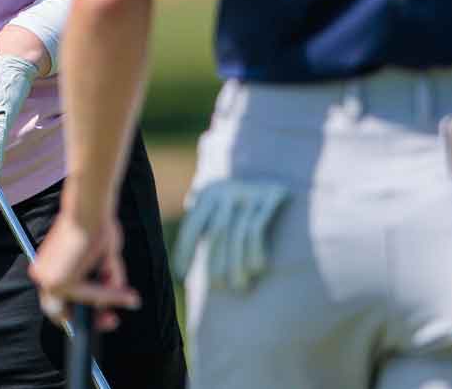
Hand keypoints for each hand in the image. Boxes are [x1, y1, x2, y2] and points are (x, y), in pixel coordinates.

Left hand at [30, 211, 137, 332]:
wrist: (88, 207)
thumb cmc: (95, 222)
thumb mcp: (103, 254)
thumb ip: (105, 277)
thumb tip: (121, 296)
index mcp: (47, 266)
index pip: (60, 299)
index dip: (81, 309)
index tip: (103, 314)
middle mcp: (43, 275)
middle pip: (62, 312)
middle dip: (90, 319)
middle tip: (112, 320)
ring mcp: (50, 280)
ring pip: (84, 301)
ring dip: (108, 302)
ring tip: (129, 299)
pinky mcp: (62, 283)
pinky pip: (92, 296)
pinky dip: (112, 296)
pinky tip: (128, 296)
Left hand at [171, 179, 288, 292]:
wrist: (271, 162)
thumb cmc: (235, 197)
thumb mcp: (214, 203)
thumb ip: (201, 223)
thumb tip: (182, 263)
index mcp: (207, 193)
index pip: (192, 225)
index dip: (185, 251)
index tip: (180, 275)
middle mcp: (225, 190)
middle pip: (216, 233)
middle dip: (215, 263)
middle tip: (217, 288)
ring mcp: (248, 191)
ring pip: (238, 233)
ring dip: (238, 264)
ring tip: (239, 286)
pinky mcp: (270, 195)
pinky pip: (258, 228)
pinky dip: (255, 250)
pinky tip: (257, 268)